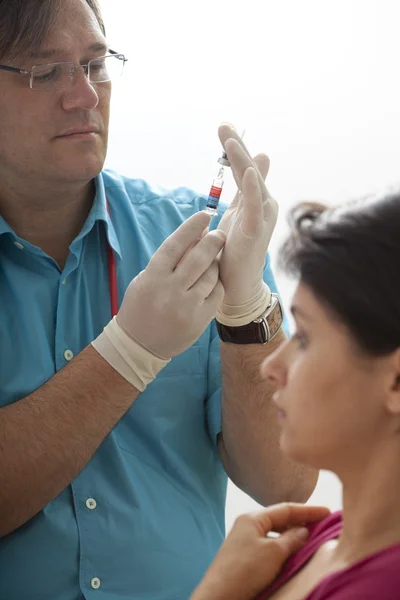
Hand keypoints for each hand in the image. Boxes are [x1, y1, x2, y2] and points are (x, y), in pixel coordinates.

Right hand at [117, 211, 225, 358]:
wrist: (138, 345)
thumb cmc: (141, 306)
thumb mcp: (146, 279)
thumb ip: (168, 260)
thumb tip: (195, 235)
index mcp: (153, 276)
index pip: (175, 244)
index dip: (191, 227)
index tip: (205, 215)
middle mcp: (170, 290)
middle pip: (198, 258)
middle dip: (213, 241)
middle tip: (220, 234)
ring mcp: (186, 306)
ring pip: (210, 275)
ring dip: (215, 263)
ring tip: (214, 259)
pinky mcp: (199, 320)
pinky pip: (216, 293)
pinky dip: (217, 283)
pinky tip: (214, 279)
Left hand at [190, 503, 329, 599]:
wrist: (220, 596)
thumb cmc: (246, 569)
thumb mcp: (274, 552)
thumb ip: (292, 539)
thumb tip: (304, 530)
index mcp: (253, 518)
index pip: (285, 509)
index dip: (308, 510)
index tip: (328, 512)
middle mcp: (248, 526)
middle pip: (279, 520)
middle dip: (300, 521)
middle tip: (322, 524)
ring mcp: (245, 542)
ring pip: (275, 534)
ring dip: (292, 536)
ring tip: (311, 539)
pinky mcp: (245, 559)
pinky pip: (270, 548)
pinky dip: (284, 548)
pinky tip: (293, 555)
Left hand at [216, 123, 277, 325]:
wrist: (238, 285)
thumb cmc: (234, 252)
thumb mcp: (236, 216)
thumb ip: (240, 193)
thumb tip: (245, 171)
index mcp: (254, 201)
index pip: (243, 169)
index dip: (234, 148)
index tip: (223, 127)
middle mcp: (262, 206)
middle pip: (249, 171)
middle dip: (236, 147)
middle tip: (223, 125)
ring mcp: (261, 218)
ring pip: (252, 184)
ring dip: (242, 161)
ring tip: (230, 141)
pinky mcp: (256, 232)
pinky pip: (255, 207)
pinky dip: (252, 189)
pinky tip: (248, 171)